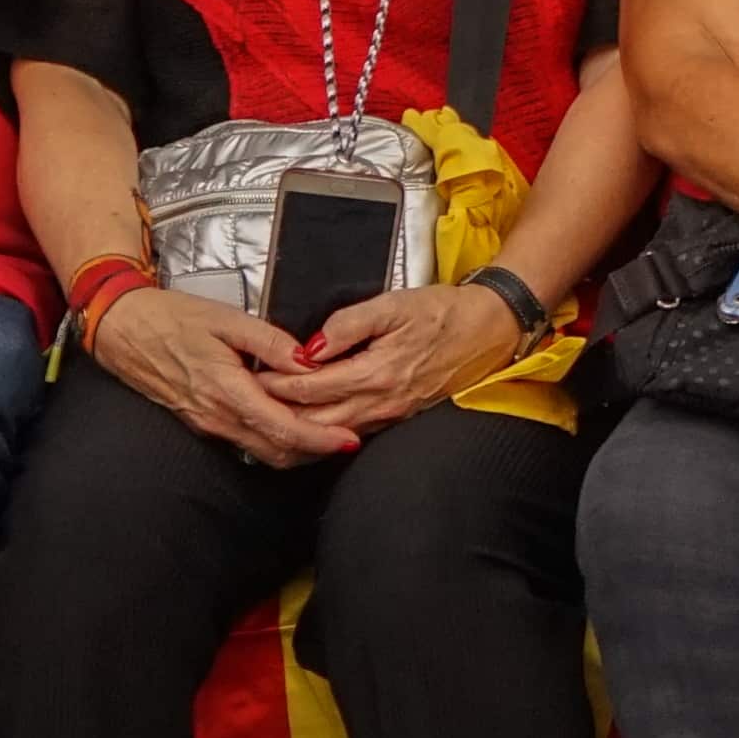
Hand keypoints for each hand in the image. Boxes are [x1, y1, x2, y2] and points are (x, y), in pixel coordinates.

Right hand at [92, 282, 351, 464]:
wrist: (122, 329)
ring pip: (260, 450)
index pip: (283, 428)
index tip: (349, 440)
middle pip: (276, 451)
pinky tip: (291, 423)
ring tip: (328, 433)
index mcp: (227, 389)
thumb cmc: (172, 318)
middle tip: (348, 439)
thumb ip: (269, 342)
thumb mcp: (226, 319)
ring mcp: (207, 423)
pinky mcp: (201, 422)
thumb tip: (306, 362)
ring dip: (296, 449)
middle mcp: (217, 416)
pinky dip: (273, 440)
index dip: (320, 440)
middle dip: (315, 452)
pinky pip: (244, 441)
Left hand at [262, 280, 520, 435]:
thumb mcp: (394, 304)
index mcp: (376, 372)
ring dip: (298, 426)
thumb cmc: (444, 313)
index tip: (251, 374)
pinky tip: (308, 422)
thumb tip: (311, 345)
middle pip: (315, 420)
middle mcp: (381, 402)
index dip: (276, 383)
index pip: (311, 387)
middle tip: (247, 399)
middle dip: (278, 412)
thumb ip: (349, 323)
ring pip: (332, 432)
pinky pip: (353, 431)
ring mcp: (391, 415)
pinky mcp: (398, 417)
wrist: (491, 330)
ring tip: (268, 412)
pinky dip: (324, 430)